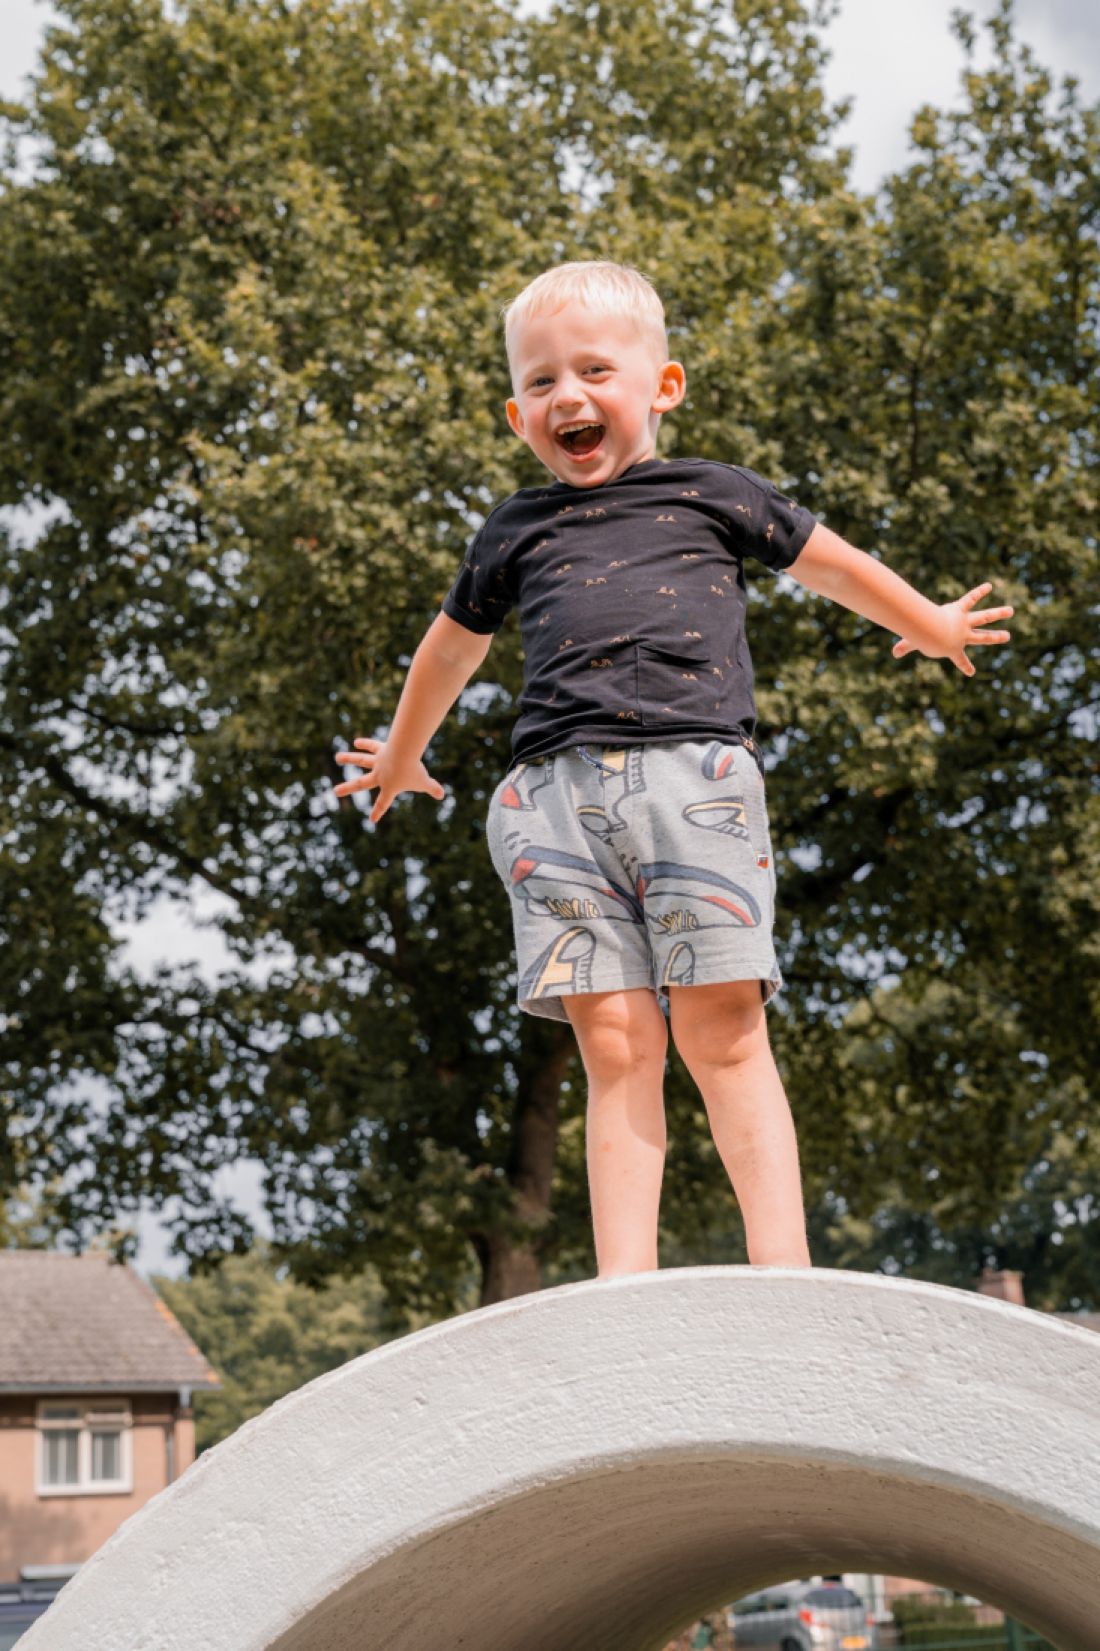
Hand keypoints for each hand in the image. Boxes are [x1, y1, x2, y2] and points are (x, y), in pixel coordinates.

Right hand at [333, 737, 445, 822]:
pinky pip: (372, 746)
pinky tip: (357, 742)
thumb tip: (442, 794)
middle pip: (361, 783)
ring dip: (348, 759)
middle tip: (335, 791)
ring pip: (360, 761)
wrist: (404, 754)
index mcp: (388, 787)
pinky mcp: (380, 750)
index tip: (372, 820)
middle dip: (347, 788)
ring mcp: (378, 762)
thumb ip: (432, 788)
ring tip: (337, 758)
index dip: (378, 812)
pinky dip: (365, 744)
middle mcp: (379, 775)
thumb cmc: (413, 771)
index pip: (383, 803)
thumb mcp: (424, 782)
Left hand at [892, 582, 1012, 676]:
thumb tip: (893, 653)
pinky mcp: (961, 610)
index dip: (965, 666)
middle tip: (1007, 636)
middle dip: (995, 637)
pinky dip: (979, 592)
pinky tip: (989, 585)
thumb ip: (905, 646)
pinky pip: (971, 599)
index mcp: (954, 648)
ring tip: (1011, 610)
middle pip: (983, 638)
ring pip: (985, 618)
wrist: (935, 634)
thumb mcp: (915, 643)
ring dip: (998, 613)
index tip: (971, 673)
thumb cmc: (926, 641)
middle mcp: (964, 635)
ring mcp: (965, 622)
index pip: (960, 660)